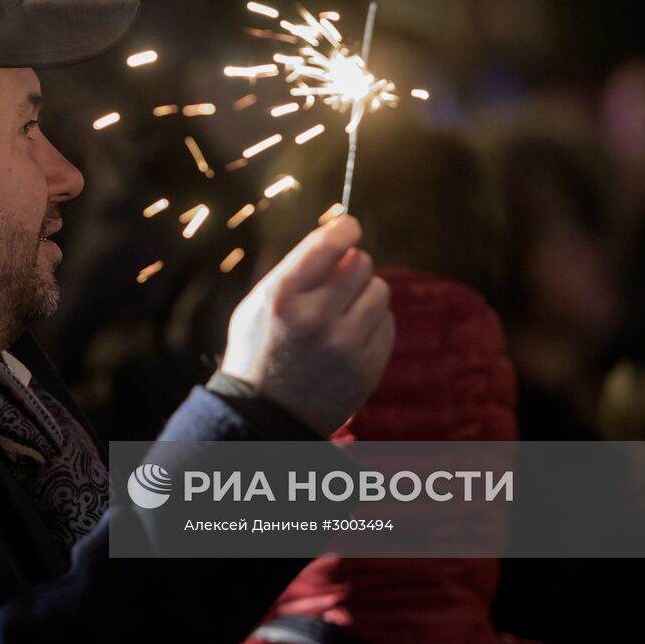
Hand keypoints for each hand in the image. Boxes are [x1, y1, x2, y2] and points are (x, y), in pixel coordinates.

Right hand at [220, 215, 393, 436]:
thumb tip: (340, 236)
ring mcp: (346, 346)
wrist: (265, 415)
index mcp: (284, 296)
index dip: (345, 228)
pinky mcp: (368, 367)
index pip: (330, 243)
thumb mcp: (258, 302)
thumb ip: (296, 268)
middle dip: (351, 265)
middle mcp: (317, 318)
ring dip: (364, 294)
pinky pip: (387, 323)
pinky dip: (372, 323)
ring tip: (342, 312)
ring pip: (380, 291)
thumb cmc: (259, 349)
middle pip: (362, 263)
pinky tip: (349, 336)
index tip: (348, 228)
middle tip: (337, 281)